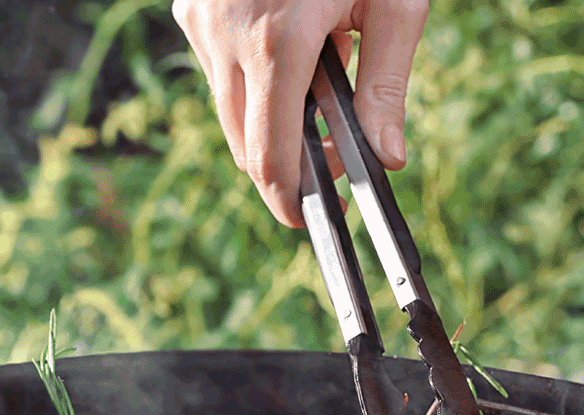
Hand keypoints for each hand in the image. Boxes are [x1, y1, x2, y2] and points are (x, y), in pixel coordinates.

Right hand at [173, 0, 428, 226]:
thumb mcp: (394, 6)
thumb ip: (386, 86)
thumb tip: (387, 159)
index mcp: (277, 42)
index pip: (271, 158)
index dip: (290, 202)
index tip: (313, 222)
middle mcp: (223, 34)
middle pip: (244, 144)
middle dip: (285, 169)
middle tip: (332, 166)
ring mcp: (198, 18)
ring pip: (228, 109)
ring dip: (270, 123)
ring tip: (322, 92)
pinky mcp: (189, 5)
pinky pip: (218, 70)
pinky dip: (252, 83)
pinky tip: (291, 55)